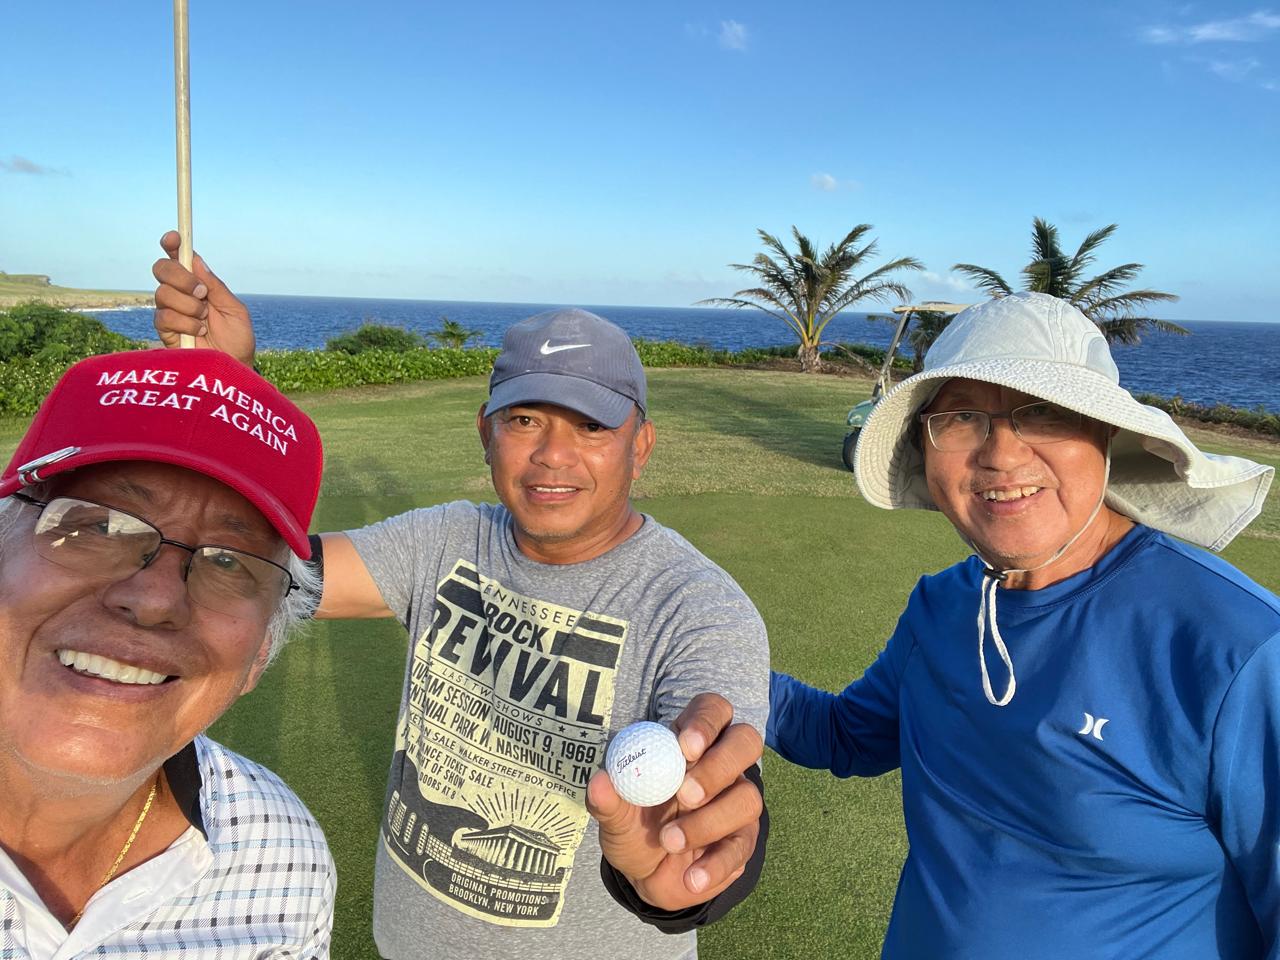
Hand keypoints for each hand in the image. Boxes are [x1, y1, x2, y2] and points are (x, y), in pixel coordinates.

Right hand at [152, 230, 255, 364]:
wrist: (233, 368)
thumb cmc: (238, 340)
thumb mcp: (234, 309)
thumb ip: (215, 286)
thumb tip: (195, 259)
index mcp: (198, 284)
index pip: (179, 258)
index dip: (173, 245)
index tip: (174, 238)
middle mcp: (180, 294)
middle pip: (162, 269)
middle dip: (180, 277)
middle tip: (201, 293)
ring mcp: (170, 311)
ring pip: (162, 293)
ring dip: (188, 305)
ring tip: (205, 320)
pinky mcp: (165, 330)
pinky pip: (164, 317)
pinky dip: (185, 323)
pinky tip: (198, 332)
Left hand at [587, 693, 763, 910]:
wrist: (646, 876)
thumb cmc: (634, 828)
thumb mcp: (615, 816)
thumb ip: (608, 800)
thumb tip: (601, 782)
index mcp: (689, 743)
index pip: (712, 710)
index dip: (705, 722)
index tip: (685, 747)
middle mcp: (722, 765)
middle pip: (745, 741)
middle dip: (719, 765)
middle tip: (686, 793)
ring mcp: (737, 801)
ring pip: (747, 797)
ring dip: (708, 822)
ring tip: (670, 841)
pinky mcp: (743, 840)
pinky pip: (742, 847)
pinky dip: (716, 864)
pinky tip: (692, 877)